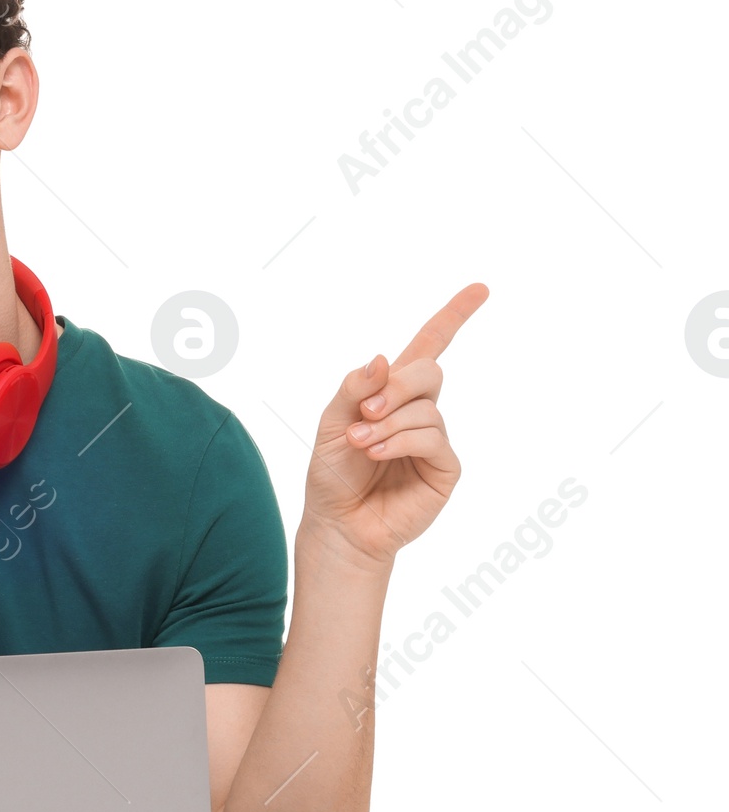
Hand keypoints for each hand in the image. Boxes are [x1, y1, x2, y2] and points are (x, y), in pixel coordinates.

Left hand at [302, 282, 487, 567]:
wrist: (338, 523)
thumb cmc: (333, 474)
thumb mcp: (331, 422)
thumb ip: (354, 388)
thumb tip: (381, 358)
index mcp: (393, 393)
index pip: (428, 346)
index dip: (453, 316)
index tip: (480, 288)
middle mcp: (420, 411)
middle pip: (429, 370)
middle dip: (396, 386)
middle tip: (364, 412)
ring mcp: (434, 439)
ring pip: (427, 408)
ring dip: (388, 423)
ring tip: (360, 444)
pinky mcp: (445, 467)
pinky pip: (432, 438)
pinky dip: (401, 441)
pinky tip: (377, 454)